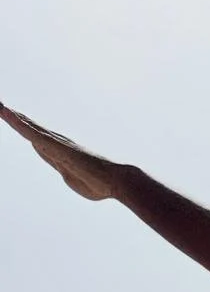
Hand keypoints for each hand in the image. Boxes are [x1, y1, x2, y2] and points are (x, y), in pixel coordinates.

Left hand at [0, 102, 121, 200]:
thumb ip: (64, 172)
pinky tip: (5, 113)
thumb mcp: (74, 181)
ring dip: (11, 116)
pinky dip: (17, 123)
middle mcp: (56, 143)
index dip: (24, 128)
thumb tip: (60, 168)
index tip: (13, 119)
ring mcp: (55, 143)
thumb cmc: (100, 185)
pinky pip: (31, 132)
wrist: (115, 181)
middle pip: (30, 128)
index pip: (36, 139)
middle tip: (0, 107)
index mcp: (60, 153)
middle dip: (14, 118)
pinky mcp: (55, 145)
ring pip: (28, 127)